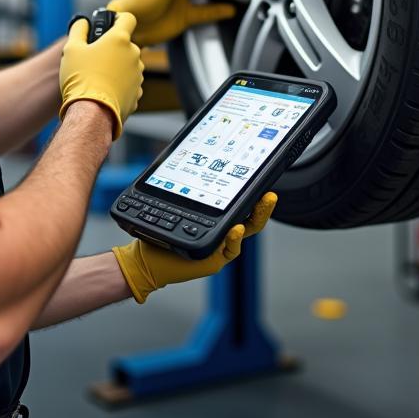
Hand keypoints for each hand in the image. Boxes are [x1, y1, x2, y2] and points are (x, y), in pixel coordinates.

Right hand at [59, 11, 143, 139]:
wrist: (91, 112)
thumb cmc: (81, 78)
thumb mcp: (72, 48)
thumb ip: (78, 30)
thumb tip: (83, 23)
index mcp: (120, 39)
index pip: (128, 18)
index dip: (118, 19)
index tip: (110, 25)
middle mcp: (133, 55)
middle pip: (126, 44)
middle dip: (113, 48)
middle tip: (95, 58)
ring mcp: (138, 75)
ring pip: (128, 64)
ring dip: (116, 67)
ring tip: (97, 78)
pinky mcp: (137, 93)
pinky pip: (128, 83)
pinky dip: (119, 85)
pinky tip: (104, 91)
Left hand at [112, 193, 276, 302]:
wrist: (148, 258)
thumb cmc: (163, 229)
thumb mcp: (178, 203)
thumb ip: (191, 187)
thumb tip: (197, 157)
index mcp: (218, 217)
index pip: (241, 202)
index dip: (254, 192)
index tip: (262, 178)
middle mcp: (223, 231)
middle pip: (252, 217)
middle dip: (263, 205)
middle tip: (270, 194)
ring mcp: (221, 246)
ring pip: (247, 231)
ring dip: (258, 217)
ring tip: (263, 203)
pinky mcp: (215, 259)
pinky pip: (230, 249)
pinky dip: (234, 238)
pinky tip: (235, 228)